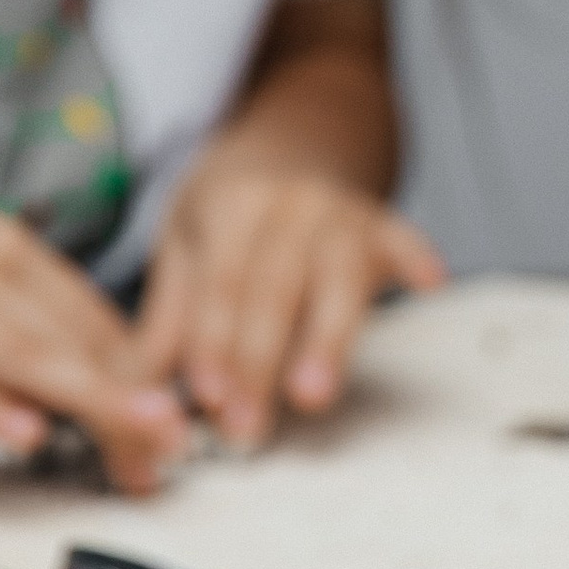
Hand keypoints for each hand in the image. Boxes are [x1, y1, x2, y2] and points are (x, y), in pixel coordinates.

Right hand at [0, 121, 187, 491]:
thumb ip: (18, 310)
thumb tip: (78, 365)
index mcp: (9, 252)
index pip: (97, 323)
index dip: (142, 381)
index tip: (171, 424)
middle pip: (75, 347)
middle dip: (131, 407)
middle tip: (169, 456)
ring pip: (24, 359)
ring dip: (88, 407)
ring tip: (134, 446)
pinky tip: (22, 435)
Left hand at [133, 153, 445, 450]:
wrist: (292, 142)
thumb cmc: (233, 203)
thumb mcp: (183, 245)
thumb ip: (167, 320)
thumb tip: (137, 392)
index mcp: (232, 203)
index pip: (221, 285)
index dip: (212, 343)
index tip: (206, 397)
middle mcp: (290, 203)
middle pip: (273, 292)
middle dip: (258, 365)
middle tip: (245, 426)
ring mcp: (342, 213)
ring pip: (336, 280)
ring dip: (325, 341)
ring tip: (313, 394)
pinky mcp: (384, 225)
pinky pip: (404, 241)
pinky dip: (416, 260)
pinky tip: (430, 282)